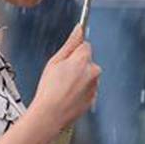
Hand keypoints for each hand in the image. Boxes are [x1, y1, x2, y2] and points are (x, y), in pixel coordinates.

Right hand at [29, 25, 100, 139]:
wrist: (51, 115)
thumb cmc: (49, 89)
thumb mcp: (55, 61)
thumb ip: (70, 43)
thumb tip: (79, 28)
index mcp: (84, 59)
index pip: (85, 45)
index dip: (73, 52)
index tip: (65, 59)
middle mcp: (93, 71)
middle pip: (87, 61)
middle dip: (77, 65)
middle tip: (61, 75)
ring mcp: (95, 86)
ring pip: (88, 75)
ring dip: (79, 79)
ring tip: (63, 87)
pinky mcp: (93, 98)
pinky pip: (88, 89)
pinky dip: (80, 90)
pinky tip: (68, 95)